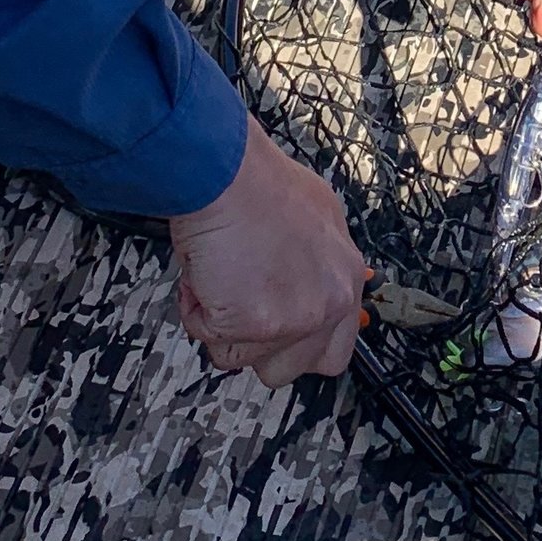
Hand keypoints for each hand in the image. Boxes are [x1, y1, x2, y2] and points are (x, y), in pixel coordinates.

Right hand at [167, 117, 366, 385]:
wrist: (225, 172)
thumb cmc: (255, 181)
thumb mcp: (312, 217)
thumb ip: (313, 262)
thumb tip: (298, 281)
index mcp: (345, 276)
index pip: (336, 347)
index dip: (297, 344)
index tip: (275, 332)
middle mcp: (330, 302)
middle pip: (291, 368)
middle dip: (255, 346)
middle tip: (237, 305)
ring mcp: (296, 319)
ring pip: (243, 358)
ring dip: (221, 324)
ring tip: (218, 276)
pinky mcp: (258, 326)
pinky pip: (210, 339)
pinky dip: (196, 310)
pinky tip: (203, 274)